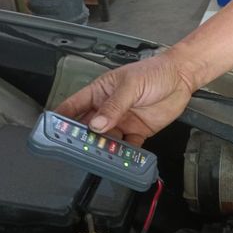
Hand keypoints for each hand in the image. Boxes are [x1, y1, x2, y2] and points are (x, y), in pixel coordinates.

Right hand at [55, 52, 195, 145]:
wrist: (181, 77)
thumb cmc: (154, 71)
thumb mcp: (131, 84)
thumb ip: (114, 105)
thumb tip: (97, 124)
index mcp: (99, 93)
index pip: (73, 107)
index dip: (61, 120)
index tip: (51, 132)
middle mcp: (107, 109)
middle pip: (87, 129)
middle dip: (81, 140)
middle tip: (76, 151)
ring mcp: (122, 121)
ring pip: (106, 141)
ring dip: (102, 150)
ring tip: (98, 159)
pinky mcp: (137, 132)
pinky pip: (127, 147)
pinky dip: (124, 155)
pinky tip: (121, 160)